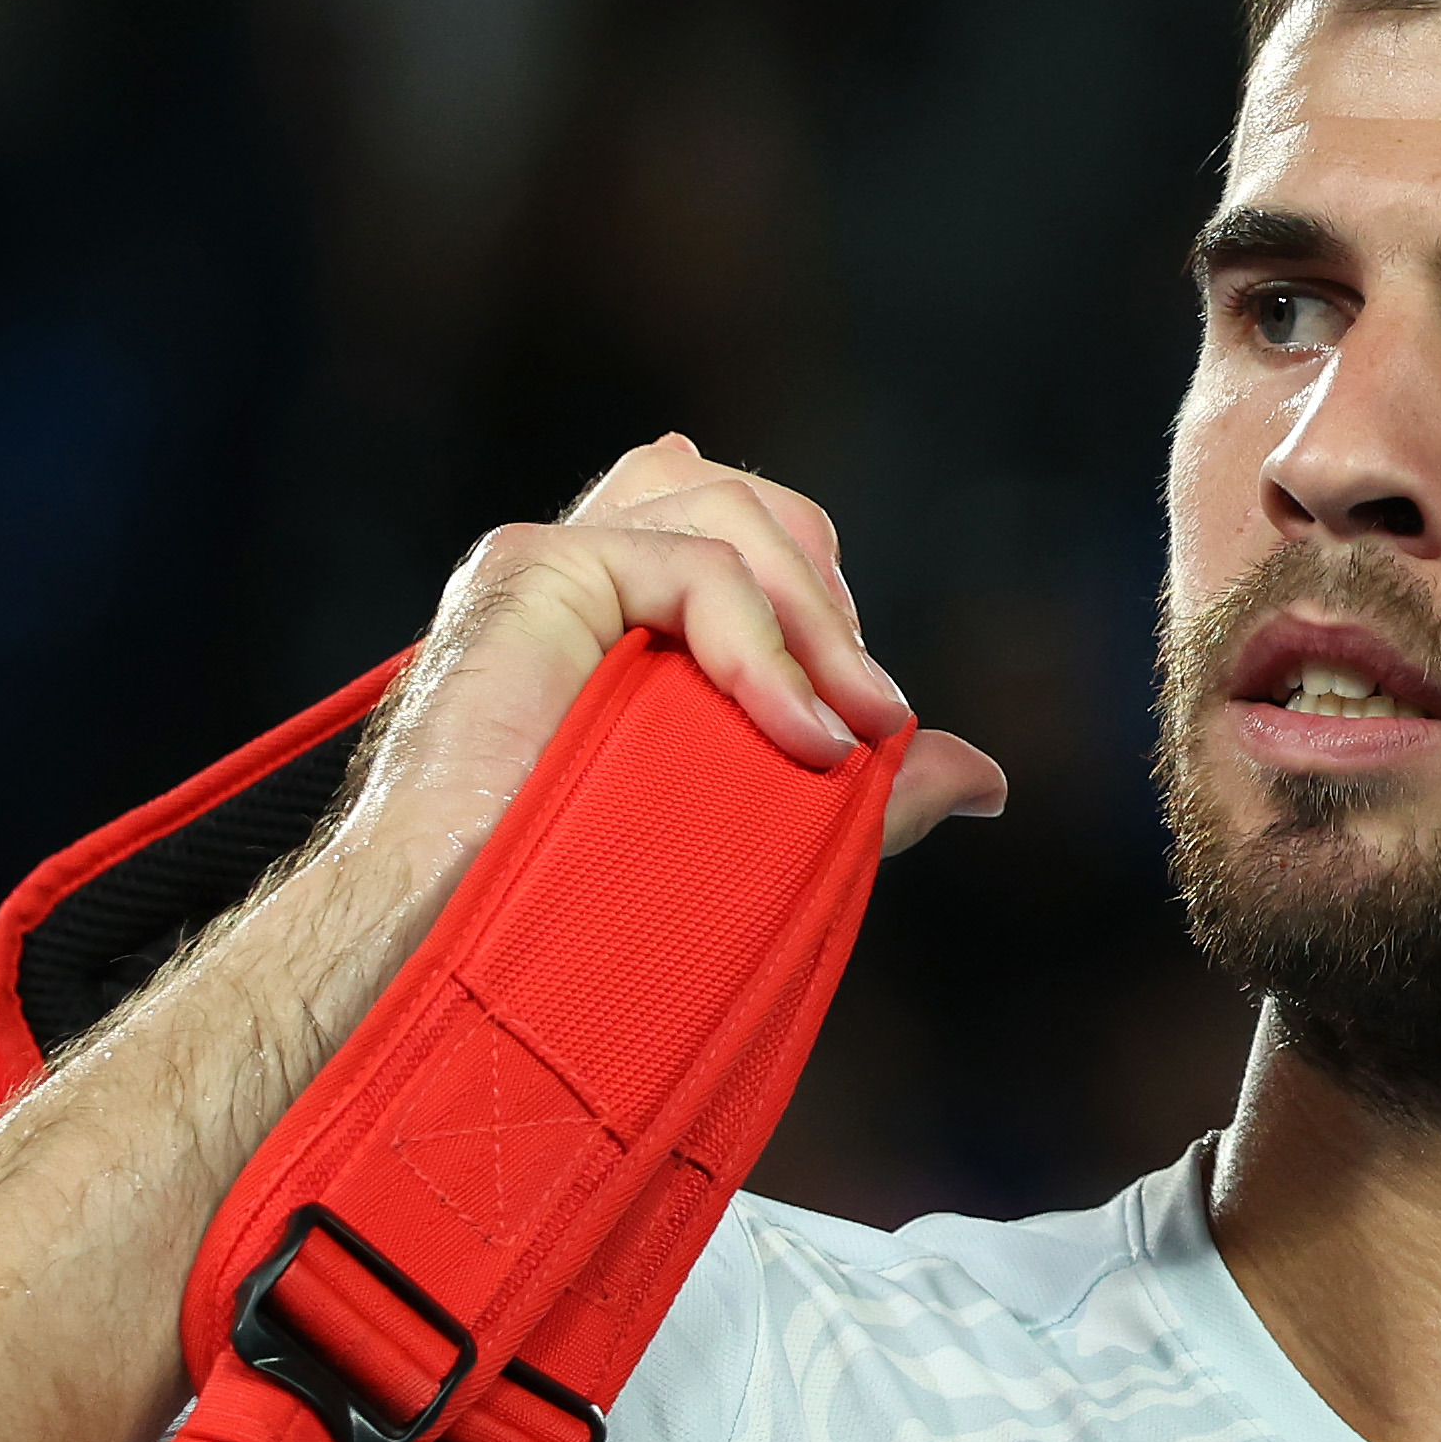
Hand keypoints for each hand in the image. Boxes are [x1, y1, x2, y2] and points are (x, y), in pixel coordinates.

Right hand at [332, 435, 1009, 895]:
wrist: (454, 941)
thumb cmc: (571, 906)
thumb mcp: (751, 834)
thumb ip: (858, 791)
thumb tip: (987, 776)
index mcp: (617, 621)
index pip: (744, 537)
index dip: (821, 605)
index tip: (866, 726)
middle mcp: (583, 575)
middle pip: (746, 500)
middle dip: (830, 600)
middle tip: (868, 719)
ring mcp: (553, 562)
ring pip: (731, 517)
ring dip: (817, 628)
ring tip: (849, 739)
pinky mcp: (535, 569)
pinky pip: (693, 565)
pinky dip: (767, 651)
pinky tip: (802, 738)